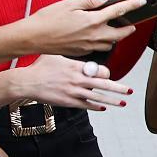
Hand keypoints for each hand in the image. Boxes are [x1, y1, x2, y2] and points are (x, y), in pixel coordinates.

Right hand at [5, 55, 130, 110]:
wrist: (27, 82)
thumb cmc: (40, 67)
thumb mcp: (57, 54)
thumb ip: (71, 54)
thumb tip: (78, 48)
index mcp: (77, 67)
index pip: (100, 70)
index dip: (106, 73)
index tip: (107, 74)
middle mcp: (78, 80)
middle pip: (104, 85)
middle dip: (119, 88)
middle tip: (130, 90)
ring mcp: (74, 92)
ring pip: (98, 98)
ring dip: (112, 101)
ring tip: (123, 103)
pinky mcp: (68, 102)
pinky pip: (86, 105)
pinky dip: (95, 107)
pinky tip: (103, 108)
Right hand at [18, 0, 143, 55]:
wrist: (32, 38)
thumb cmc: (47, 20)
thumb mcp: (69, 3)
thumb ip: (90, 1)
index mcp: (92, 20)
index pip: (119, 11)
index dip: (133, 5)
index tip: (141, 1)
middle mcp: (94, 35)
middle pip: (121, 33)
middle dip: (129, 28)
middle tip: (132, 22)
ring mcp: (88, 46)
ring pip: (110, 43)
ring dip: (116, 37)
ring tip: (116, 30)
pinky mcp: (82, 52)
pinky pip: (99, 49)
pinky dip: (103, 43)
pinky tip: (98, 37)